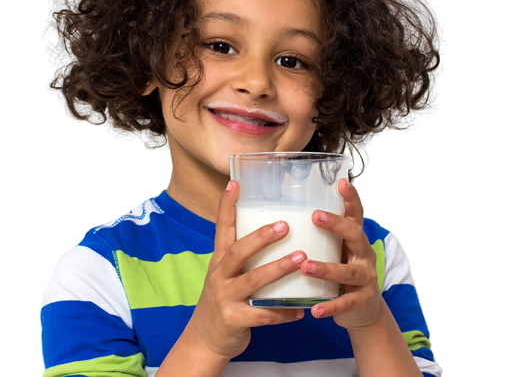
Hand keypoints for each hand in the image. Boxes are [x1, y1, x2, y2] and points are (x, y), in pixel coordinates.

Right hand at [183, 180, 305, 359]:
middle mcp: (220, 275)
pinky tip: (301, 308)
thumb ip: (243, 254)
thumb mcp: (225, 273)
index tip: (234, 183)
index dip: (226, 205)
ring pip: (253, 280)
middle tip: (284, 225)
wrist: (204, 340)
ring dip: (279, 268)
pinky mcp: (234, 320)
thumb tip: (271, 227)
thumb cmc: (223, 300)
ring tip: (302, 259)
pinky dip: (283, 311)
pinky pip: (263, 315)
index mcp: (219, 260)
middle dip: (261, 237)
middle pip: (238, 250)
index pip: (221, 228)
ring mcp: (225, 298)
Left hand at [300, 179, 383, 332]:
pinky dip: (331, 307)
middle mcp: (364, 254)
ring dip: (327, 268)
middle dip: (337, 225)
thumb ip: (319, 233)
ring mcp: (365, 278)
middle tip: (315, 216)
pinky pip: (346, 304)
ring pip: (348, 271)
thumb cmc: (342, 271)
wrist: (364, 311)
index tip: (341, 182)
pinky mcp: (362, 301)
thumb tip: (283, 210)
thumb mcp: (335, 249)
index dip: (351, 198)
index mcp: (355, 238)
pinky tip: (315, 310)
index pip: (356, 213)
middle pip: (355, 235)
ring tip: (306, 266)